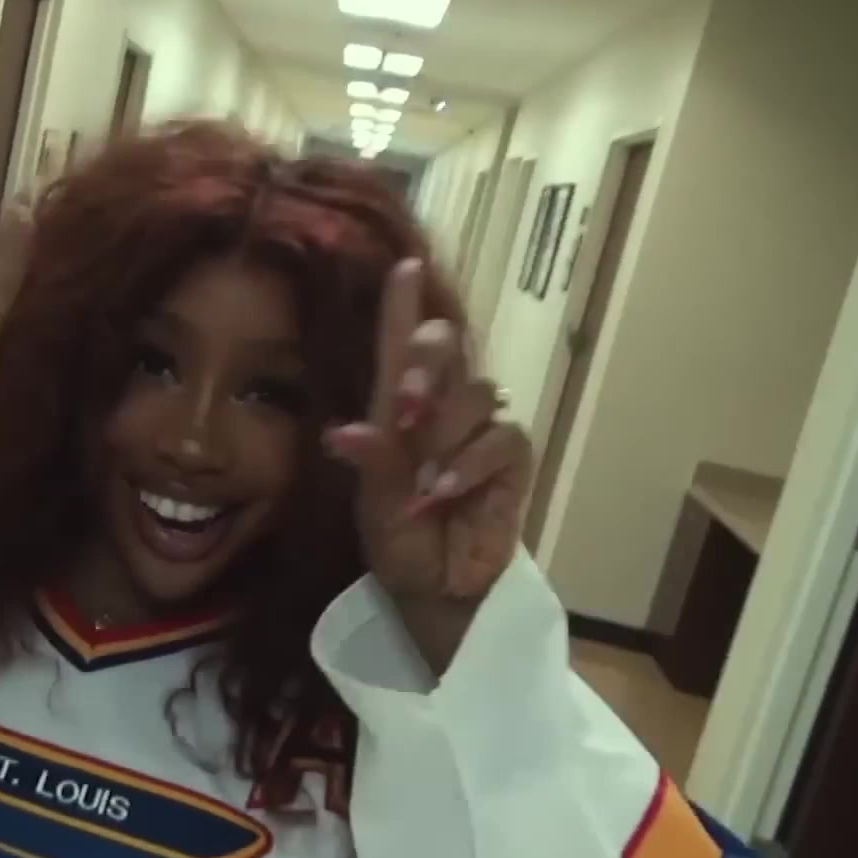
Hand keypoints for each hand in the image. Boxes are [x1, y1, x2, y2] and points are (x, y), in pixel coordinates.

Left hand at [326, 259, 532, 611]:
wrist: (438, 591)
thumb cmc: (401, 544)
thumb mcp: (374, 508)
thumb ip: (371, 465)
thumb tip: (345, 432)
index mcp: (396, 411)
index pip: (399, 346)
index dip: (402, 305)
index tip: (404, 265)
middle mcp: (439, 410)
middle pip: (444, 346)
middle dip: (424, 364)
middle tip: (403, 406)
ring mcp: (478, 431)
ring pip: (474, 393)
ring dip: (444, 435)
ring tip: (422, 486)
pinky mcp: (511, 460)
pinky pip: (501, 437)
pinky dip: (470, 463)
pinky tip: (444, 491)